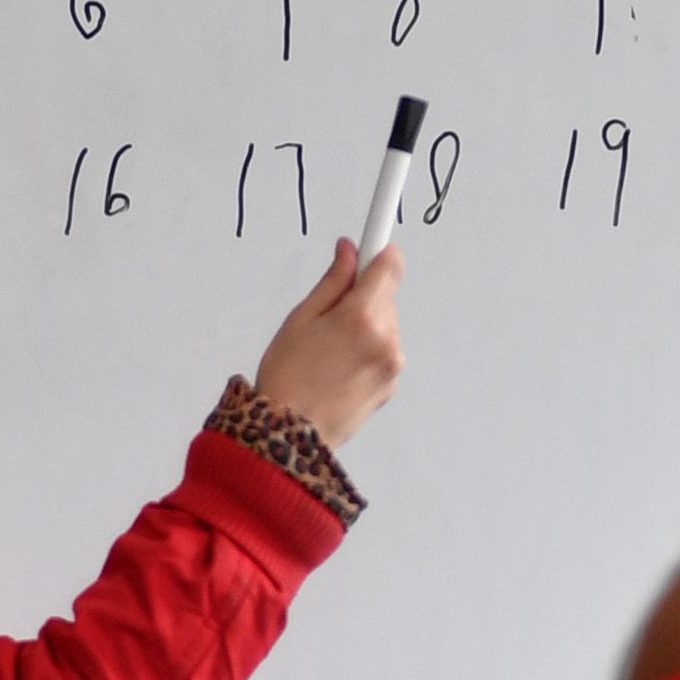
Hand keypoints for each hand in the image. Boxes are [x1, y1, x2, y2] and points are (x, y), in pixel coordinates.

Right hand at [252, 236, 408, 447]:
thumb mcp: (300, 319)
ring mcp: (392, 364)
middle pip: (386, 295)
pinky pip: (385, 351)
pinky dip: (368, 351)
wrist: (290, 437)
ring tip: (330, 350)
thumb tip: (349, 250)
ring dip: (366, 326)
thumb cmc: (287, 378)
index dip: (379, 250)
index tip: (372, 242)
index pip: (390, 264)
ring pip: (386, 324)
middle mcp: (386, 338)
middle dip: (362, 296)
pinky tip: (340, 368)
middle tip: (328, 317)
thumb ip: (333, 281)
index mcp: (362, 316)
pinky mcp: (392, 383)